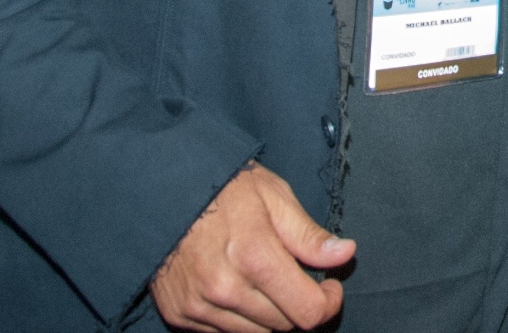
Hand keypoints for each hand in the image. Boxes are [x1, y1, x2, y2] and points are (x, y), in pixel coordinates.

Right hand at [152, 161, 354, 331]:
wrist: (162, 190)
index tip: (329, 286)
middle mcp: (225, 289)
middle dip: (299, 305)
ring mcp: (200, 306)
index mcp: (255, 256)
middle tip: (297, 277)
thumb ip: (308, 234)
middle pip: (284, 326)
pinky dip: (239, 317)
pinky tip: (237, 286)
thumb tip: (345, 254)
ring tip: (264, 278)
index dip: (328, 302)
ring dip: (270, 314)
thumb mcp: (274, 196)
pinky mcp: (181, 315)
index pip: (308, 312)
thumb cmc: (223, 187)